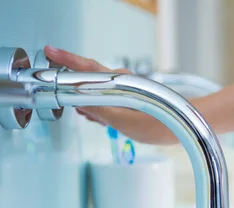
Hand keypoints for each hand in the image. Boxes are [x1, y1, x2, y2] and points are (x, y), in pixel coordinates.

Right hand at [44, 46, 175, 144]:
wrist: (180, 125)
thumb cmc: (157, 123)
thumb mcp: (121, 120)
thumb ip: (97, 110)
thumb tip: (78, 103)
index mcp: (117, 82)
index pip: (86, 67)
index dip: (66, 60)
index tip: (51, 53)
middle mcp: (122, 81)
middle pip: (90, 79)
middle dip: (77, 90)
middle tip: (71, 101)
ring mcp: (126, 88)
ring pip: (98, 91)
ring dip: (91, 102)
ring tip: (91, 117)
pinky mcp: (131, 98)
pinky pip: (108, 98)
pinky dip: (101, 107)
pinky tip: (102, 118)